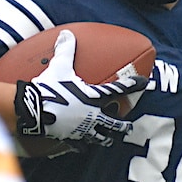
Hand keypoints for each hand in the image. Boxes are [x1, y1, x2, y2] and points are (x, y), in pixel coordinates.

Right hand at [14, 29, 146, 147]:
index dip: (133, 85)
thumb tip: (67, 33)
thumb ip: (66, 50)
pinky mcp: (70, 138)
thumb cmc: (50, 87)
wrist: (35, 110)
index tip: (145, 83)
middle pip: (113, 122)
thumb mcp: (59, 65)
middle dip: (122, 125)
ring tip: (109, 140)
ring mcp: (82, 128)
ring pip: (99, 137)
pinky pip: (78, 145)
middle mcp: (92, 114)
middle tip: (129, 127)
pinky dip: (81, 146)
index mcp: (93, 97)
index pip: (118, 89)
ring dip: (105, 138)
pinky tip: (82, 149)